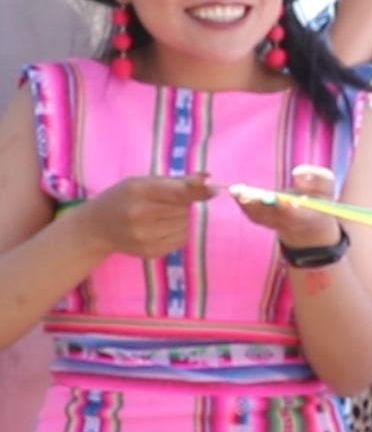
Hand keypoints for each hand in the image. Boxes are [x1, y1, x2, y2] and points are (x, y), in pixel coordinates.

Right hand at [74, 173, 213, 258]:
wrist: (96, 228)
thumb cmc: (122, 199)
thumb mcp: (141, 182)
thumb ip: (175, 181)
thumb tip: (207, 178)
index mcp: (138, 191)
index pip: (178, 192)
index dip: (199, 191)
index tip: (216, 190)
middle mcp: (141, 214)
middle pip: (184, 208)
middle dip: (182, 204)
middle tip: (163, 203)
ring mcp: (145, 236)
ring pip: (186, 224)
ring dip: (180, 218)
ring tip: (159, 216)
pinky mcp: (151, 252)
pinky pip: (182, 239)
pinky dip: (178, 232)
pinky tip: (160, 228)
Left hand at [228, 165, 342, 248]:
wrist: (309, 221)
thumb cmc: (319, 198)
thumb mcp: (326, 185)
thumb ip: (318, 177)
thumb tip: (297, 172)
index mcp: (309, 215)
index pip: (297, 214)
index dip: (288, 208)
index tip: (284, 201)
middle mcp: (290, 223)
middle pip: (273, 215)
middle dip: (261, 203)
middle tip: (248, 193)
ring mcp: (275, 224)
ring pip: (260, 215)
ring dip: (248, 202)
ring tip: (237, 190)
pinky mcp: (263, 221)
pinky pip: (252, 214)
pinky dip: (243, 204)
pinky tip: (236, 193)